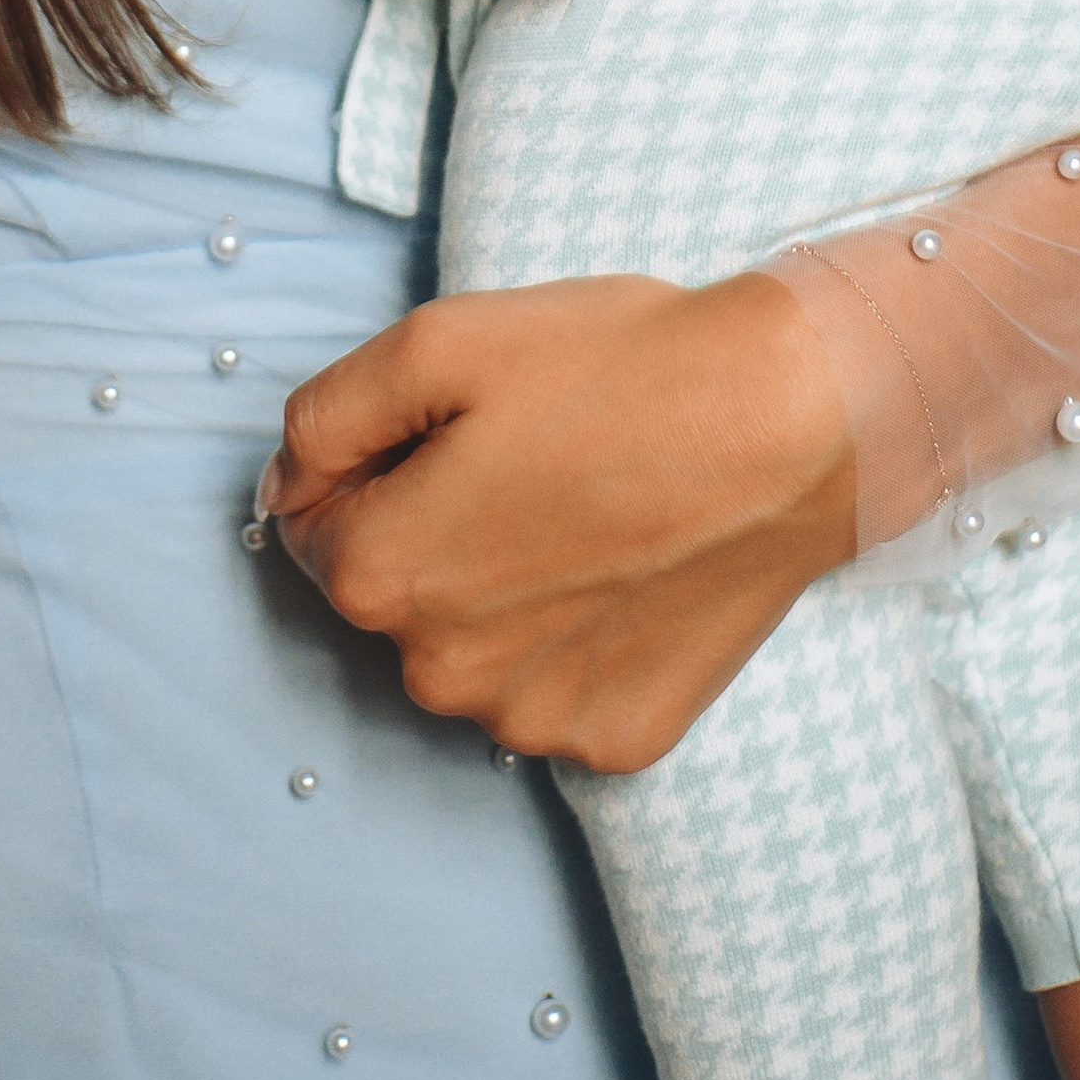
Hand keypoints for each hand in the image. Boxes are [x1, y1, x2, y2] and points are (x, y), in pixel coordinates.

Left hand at [261, 272, 857, 771]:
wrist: (792, 421)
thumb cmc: (619, 367)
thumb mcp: (441, 340)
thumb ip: (327, 412)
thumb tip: (286, 476)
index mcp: (383, 575)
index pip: (315, 525)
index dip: (375, 462)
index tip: (452, 426)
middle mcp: (441, 676)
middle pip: (397, 593)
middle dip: (436, 527)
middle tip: (530, 456)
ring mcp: (533, 720)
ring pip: (475, 650)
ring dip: (503, 591)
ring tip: (588, 507)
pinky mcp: (616, 739)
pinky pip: (558, 689)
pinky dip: (579, 639)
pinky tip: (631, 569)